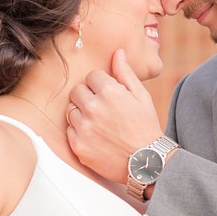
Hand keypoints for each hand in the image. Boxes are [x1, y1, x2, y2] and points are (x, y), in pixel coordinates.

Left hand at [65, 49, 162, 183]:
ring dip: (82, 114)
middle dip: (88, 96)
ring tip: (99, 124)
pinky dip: (79, 132)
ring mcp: (83, 128)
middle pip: (77, 91)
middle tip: (103, 109)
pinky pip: (69, 130)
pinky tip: (96, 137)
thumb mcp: (141, 96)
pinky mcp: (78, 145)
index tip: (110, 96)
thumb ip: (125, 73)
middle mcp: (93, 108)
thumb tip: (118, 52)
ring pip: (70, 110)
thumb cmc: (146, 127)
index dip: (101, 85)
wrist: (146, 163)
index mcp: (109, 92)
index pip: (91, 76)